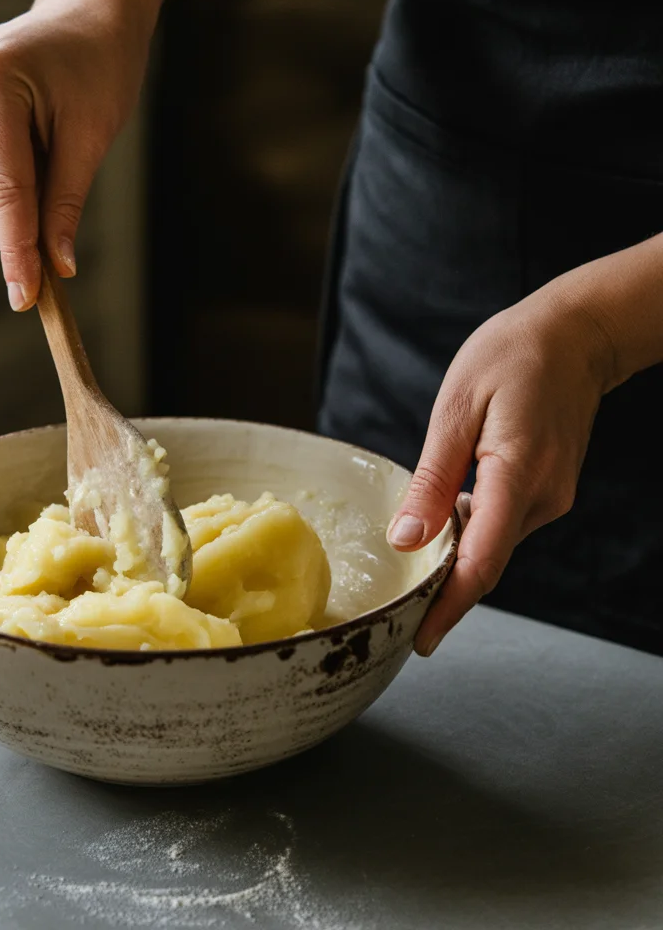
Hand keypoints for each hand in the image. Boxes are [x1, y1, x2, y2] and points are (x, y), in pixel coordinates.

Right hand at [0, 0, 153, 308]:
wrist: (89, 12)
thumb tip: (53, 267)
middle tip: (50, 264)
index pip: (2, 187)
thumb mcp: (93, 136)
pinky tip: (31, 169)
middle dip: (8, 235)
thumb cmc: (102, 66)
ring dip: (3, 211)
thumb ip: (66, 203)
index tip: (26, 298)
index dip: (15, 250)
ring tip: (52, 180)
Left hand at [386, 277, 616, 656]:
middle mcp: (542, 497)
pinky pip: (504, 523)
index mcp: (517, 475)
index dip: (450, 607)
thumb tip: (406, 540)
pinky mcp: (549, 489)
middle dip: (446, 590)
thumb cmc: (511, 356)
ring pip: (495, 544)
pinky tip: (444, 519)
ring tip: (413, 564)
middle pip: (488, 562)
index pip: (481, 562)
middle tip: (399, 609)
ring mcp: (551, 496)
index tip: (421, 640)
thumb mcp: (456, 409)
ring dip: (458, 558)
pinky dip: (473, 532)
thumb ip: (432, 480)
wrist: (576, 334)